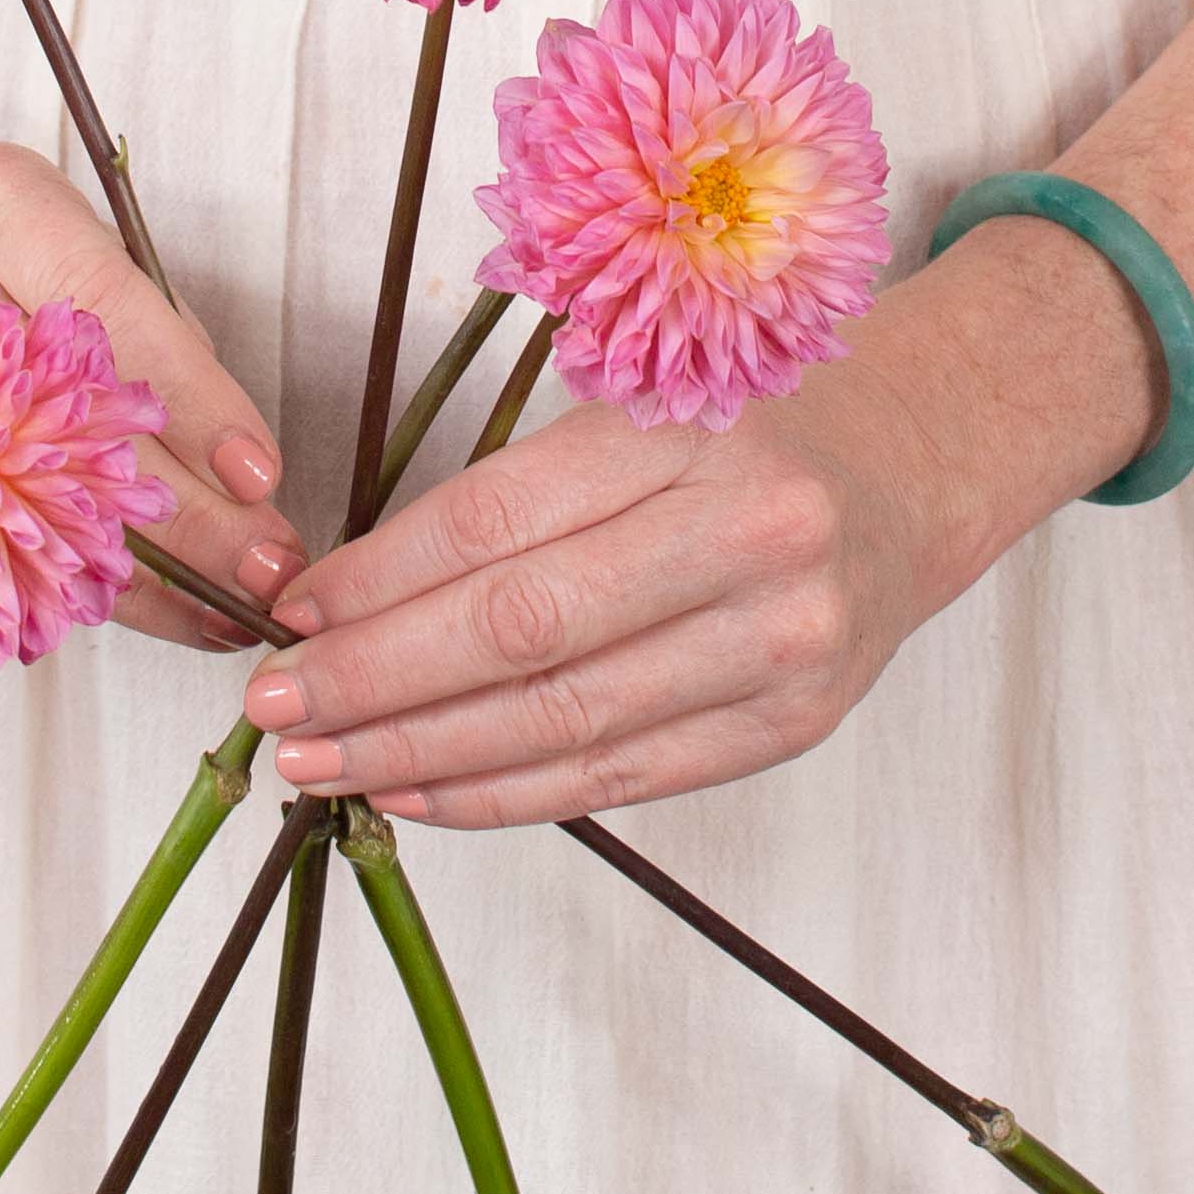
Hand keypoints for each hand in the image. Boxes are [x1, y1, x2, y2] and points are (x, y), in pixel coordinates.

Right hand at [0, 138, 307, 649]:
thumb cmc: (14, 246)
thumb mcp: (89, 241)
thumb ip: (156, 335)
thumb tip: (238, 473)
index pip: (103, 303)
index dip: (186, 399)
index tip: (258, 476)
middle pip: (59, 420)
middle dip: (181, 513)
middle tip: (264, 567)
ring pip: (16, 501)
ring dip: (138, 573)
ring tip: (226, 611)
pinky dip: (69, 584)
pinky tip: (147, 611)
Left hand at [240, 360, 960, 826]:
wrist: (919, 466)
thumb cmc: (755, 421)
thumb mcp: (642, 401)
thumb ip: (520, 489)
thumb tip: (355, 590)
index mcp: (689, 431)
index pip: (496, 520)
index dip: (379, 575)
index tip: (296, 607)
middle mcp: (745, 537)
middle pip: (518, 630)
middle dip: (375, 677)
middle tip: (275, 700)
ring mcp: (778, 643)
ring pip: (561, 718)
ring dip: (420, 751)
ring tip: (318, 761)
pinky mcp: (788, 725)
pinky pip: (622, 775)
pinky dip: (507, 791)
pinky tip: (419, 790)